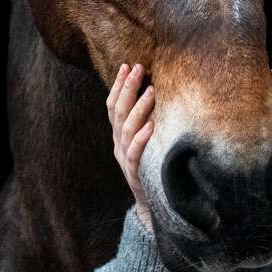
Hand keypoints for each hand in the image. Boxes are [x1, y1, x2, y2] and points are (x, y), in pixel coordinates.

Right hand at [107, 63, 155, 231]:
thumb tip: (157, 92)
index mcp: (119, 136)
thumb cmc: (153, 168)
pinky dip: (141, 139)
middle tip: (138, 68)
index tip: (126, 65)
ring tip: (151, 91)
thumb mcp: (146, 143)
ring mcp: (125, 159)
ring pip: (126, 129)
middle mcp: (119, 144)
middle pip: (118, 112)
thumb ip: (146, 123)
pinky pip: (135, 154)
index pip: (114, 106)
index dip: (119, 86)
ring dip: (138, 108)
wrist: (152, 206)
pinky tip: (150, 126)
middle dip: (127, 88)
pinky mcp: (135, 173)